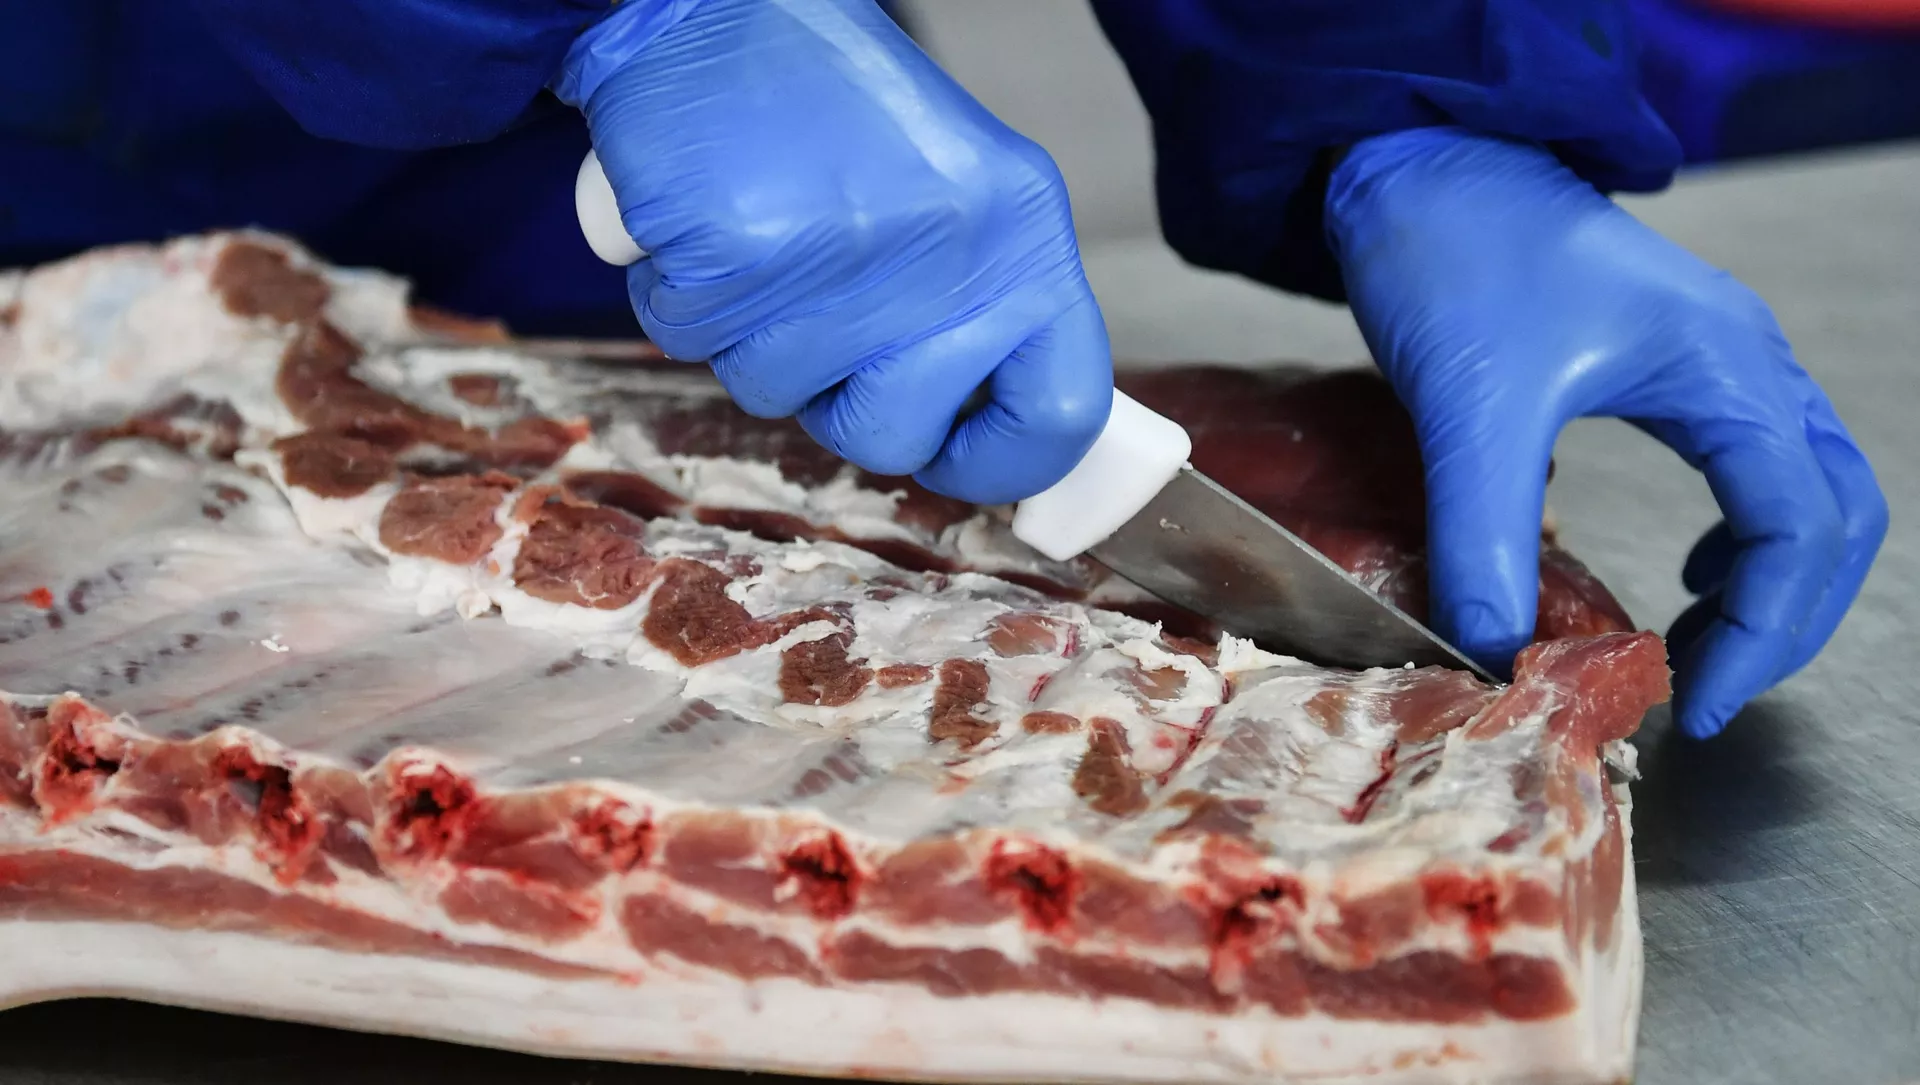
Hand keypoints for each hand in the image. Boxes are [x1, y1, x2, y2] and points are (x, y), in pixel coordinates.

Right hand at [556, 0, 1110, 504]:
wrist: (714, 3)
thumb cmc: (833, 104)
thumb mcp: (960, 197)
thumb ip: (982, 309)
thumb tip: (982, 429)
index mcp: (1023, 233)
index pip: (1061, 411)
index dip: (1001, 461)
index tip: (954, 458)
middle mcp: (950, 249)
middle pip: (894, 436)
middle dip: (836, 402)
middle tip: (816, 322)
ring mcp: (844, 255)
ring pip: (776, 395)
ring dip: (748, 338)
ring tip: (758, 243)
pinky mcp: (739, 252)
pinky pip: (690, 339)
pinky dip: (677, 296)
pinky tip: (700, 225)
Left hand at [1326, 127, 1886, 737]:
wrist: (1418, 160)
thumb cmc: (1454, 255)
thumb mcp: (1470, 406)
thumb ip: (1482, 531)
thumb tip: (1492, 647)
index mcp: (1723, 370)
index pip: (1800, 527)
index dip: (1764, 634)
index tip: (1692, 703)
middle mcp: (1745, 361)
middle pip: (1833, 511)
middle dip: (1788, 614)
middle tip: (1708, 686)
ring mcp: (1718, 355)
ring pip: (1805, 486)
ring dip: (1773, 576)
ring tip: (1700, 643)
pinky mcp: (1672, 359)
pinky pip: (1756, 460)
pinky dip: (1743, 532)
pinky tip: (1689, 570)